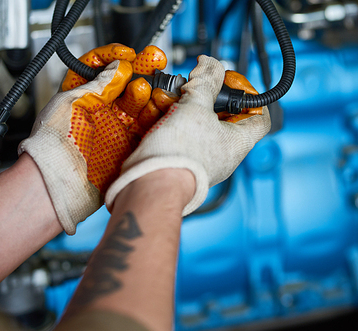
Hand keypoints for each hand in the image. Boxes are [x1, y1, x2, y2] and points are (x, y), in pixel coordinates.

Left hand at [19, 44, 175, 233]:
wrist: (57, 180)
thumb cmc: (52, 143)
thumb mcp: (72, 101)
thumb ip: (99, 83)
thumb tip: (120, 67)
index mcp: (80, 95)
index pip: (99, 67)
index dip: (114, 57)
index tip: (127, 55)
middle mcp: (99, 110)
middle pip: (125, 83)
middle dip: (142, 69)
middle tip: (155, 61)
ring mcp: (115, 127)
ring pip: (140, 103)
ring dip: (150, 92)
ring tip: (153, 90)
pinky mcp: (128, 145)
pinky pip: (147, 125)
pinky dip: (156, 113)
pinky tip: (160, 103)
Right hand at [105, 55, 270, 214]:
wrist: (151, 184)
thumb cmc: (180, 156)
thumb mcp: (195, 106)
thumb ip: (205, 82)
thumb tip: (210, 65)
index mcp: (238, 142)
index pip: (260, 116)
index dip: (248, 94)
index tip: (229, 83)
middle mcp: (223, 154)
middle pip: (222, 117)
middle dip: (204, 97)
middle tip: (192, 88)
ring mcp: (201, 160)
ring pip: (196, 126)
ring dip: (181, 108)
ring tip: (168, 99)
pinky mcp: (180, 162)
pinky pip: (179, 137)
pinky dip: (168, 122)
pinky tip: (156, 114)